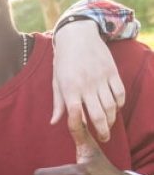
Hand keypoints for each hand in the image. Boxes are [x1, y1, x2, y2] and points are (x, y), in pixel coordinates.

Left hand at [50, 19, 124, 141]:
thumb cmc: (63, 61)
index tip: (82, 136)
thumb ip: (58, 103)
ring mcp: (101, 78)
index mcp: (69, 88)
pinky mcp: (112, 72)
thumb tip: (54, 123)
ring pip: (111, 106)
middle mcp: (86, 85)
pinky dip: (119, 104)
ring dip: (112, 119)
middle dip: (102, 130)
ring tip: (109, 126)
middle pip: (98, 114)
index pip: (74, 114)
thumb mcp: (56, 81)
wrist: (77, 36)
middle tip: (103, 139)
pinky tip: (115, 109)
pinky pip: (120, 93)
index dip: (78, 127)